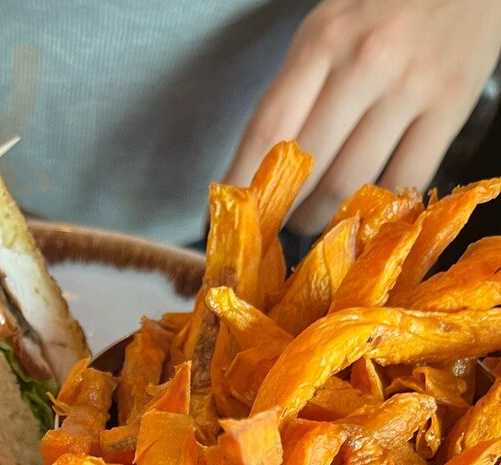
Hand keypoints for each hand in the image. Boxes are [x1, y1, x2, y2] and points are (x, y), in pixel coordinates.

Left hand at [225, 0, 500, 234]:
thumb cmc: (386, 6)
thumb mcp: (328, 28)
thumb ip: (297, 89)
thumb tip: (259, 164)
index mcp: (322, 42)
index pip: (267, 129)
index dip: (242, 183)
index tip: (229, 216)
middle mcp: (366, 63)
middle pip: (307, 166)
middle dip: (283, 210)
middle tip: (275, 225)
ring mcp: (412, 86)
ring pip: (351, 182)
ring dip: (323, 218)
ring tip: (311, 223)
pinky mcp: (453, 105)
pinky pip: (404, 180)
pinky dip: (377, 209)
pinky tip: (362, 214)